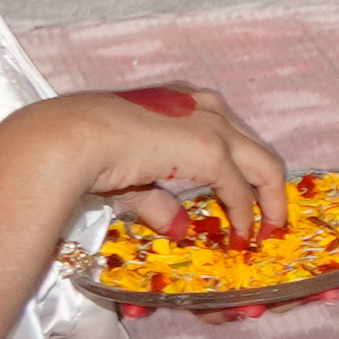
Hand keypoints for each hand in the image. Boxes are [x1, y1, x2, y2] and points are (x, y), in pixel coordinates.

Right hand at [10, 82, 294, 245]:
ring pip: (264, 166)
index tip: (242, 197)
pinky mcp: (212, 151)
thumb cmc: (85, 150)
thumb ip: (158, 200)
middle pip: (255, 148)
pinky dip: (247, 215)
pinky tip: (241, 236)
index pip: (228, 134)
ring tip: (265, 233)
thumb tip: (178, 227)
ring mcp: (213, 126)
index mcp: (184, 102)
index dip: (240, 170)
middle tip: (268, 220)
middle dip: (266, 186)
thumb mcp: (130, 177)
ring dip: (268, 202)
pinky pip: (242, 189)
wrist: (70, 139)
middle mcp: (206, 106)